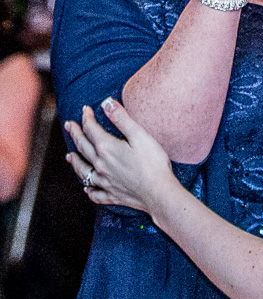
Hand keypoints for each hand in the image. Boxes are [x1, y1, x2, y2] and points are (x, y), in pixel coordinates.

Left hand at [65, 99, 177, 215]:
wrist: (158, 192)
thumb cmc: (153, 163)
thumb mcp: (140, 135)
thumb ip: (122, 119)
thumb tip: (106, 103)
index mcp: (107, 148)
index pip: (91, 129)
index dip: (87, 117)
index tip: (85, 109)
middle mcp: (100, 165)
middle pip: (82, 147)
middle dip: (75, 134)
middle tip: (69, 125)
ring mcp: (104, 181)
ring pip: (83, 170)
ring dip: (75, 161)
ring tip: (69, 156)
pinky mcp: (111, 195)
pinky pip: (94, 193)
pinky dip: (88, 189)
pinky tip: (86, 188)